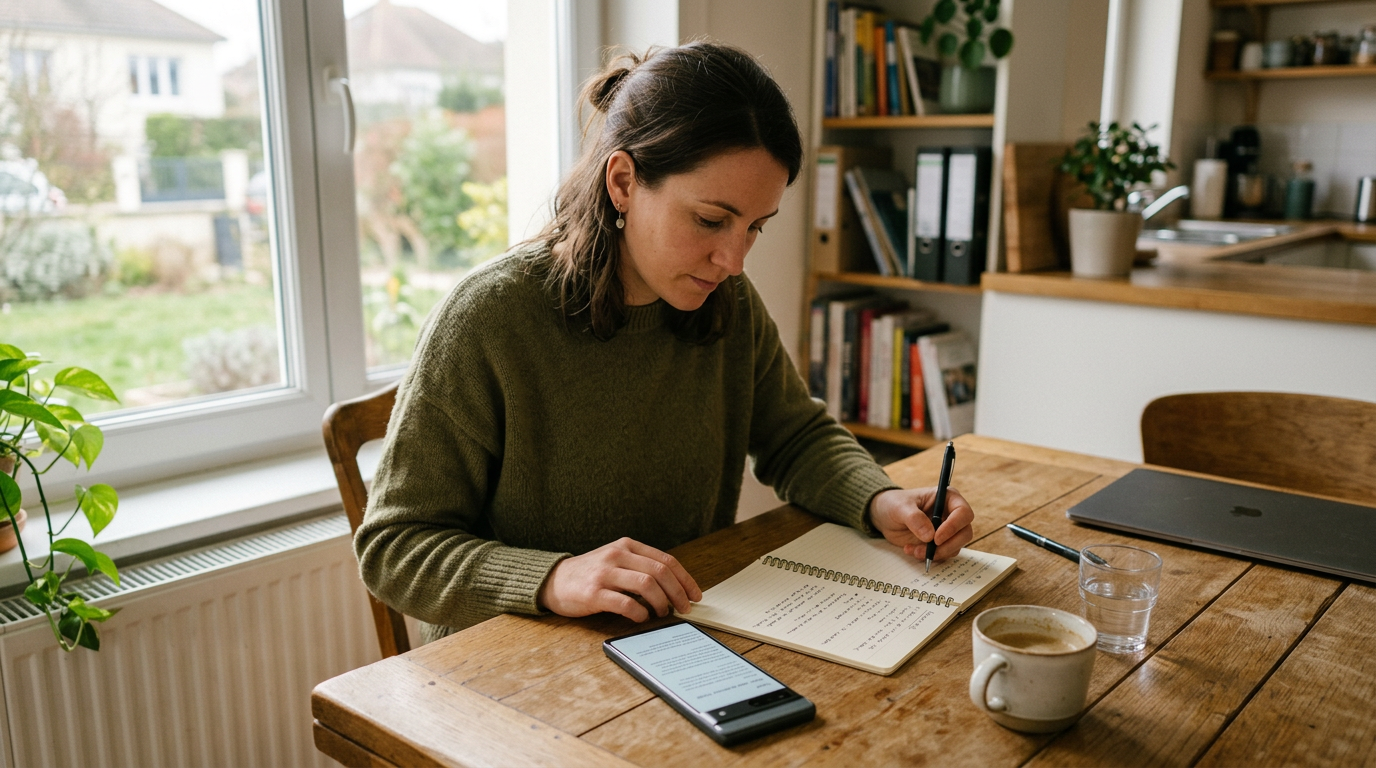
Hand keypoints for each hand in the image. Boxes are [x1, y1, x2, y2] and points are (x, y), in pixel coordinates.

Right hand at [537, 537, 703, 622]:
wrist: (553, 580)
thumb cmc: (590, 574)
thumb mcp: (616, 561)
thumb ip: (640, 567)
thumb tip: (674, 588)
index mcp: (627, 546)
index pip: (666, 560)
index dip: (685, 579)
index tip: (695, 595)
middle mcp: (617, 555)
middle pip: (660, 572)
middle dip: (678, 592)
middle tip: (684, 608)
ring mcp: (605, 573)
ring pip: (646, 584)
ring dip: (661, 602)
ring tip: (662, 613)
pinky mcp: (593, 593)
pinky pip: (625, 603)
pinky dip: (639, 613)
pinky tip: (641, 617)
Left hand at [868, 487, 974, 562]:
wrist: (884, 515)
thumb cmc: (894, 504)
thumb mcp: (900, 507)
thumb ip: (914, 518)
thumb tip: (930, 536)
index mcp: (947, 498)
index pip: (963, 512)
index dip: (954, 527)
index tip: (936, 538)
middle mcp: (951, 514)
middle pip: (965, 533)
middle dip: (948, 545)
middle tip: (929, 551)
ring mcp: (947, 530)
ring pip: (956, 547)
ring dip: (937, 553)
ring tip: (914, 550)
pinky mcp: (940, 543)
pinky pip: (943, 554)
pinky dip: (930, 556)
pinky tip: (911, 550)